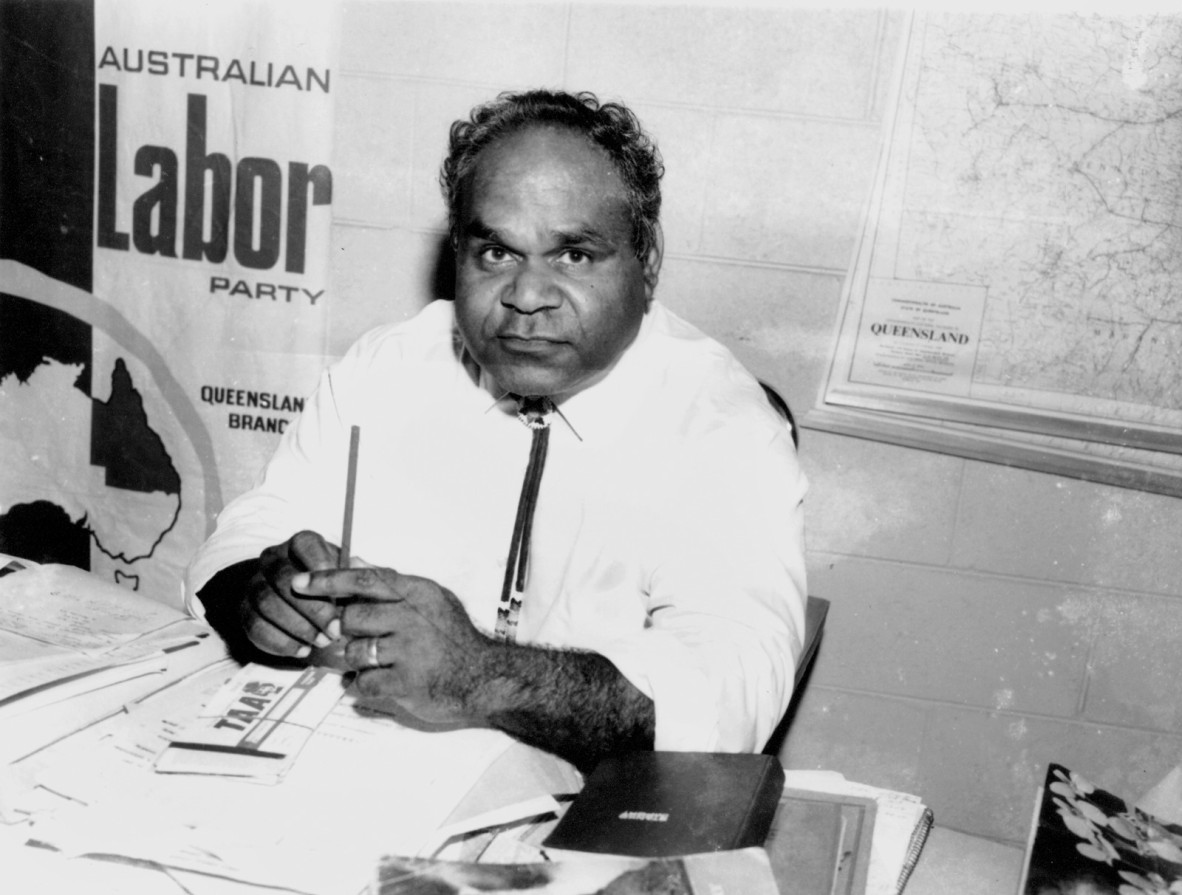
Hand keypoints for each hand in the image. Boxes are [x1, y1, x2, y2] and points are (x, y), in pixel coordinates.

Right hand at [241, 530, 344, 662]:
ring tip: (322, 642)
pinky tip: (302, 650)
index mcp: (300, 544)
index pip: (305, 545)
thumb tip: (362, 571)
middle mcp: (273, 559)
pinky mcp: (245, 611)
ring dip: (298, 627)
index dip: (321, 568)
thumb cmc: (332, 588)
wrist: (299, 603)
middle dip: (312, 608)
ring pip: (268, 603)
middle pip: (285, 579)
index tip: (340, 592)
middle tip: (334, 630)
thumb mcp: (347, 577)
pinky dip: (281, 642)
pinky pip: (256, 627)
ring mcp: (255, 584)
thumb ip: (355, 576)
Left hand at [290, 565, 492, 724]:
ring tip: (375, 661)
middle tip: (359, 637)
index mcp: (418, 593)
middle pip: (351, 618)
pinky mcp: (406, 683)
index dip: (328, 580)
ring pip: (352, 652)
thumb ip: (394, 584)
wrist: (484, 678)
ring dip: (355, 660)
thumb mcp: (432, 600)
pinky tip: (379, 681)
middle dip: (346, 630)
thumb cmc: (453, 637)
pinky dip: (363, 685)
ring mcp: (409, 651)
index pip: (364, 580)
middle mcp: (413, 618)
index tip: (300, 583)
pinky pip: (362, 682)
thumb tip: (357, 562)